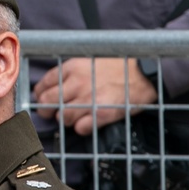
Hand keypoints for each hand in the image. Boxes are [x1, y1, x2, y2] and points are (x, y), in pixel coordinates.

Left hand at [33, 57, 157, 134]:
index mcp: (72, 68)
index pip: (42, 86)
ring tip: (78, 116)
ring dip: (67, 120)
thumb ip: (69, 74)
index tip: (46, 100)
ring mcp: (89, 98)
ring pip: (62, 118)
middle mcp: (77, 82)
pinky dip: (83, 128)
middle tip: (56, 112)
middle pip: (46, 103)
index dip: (41, 96)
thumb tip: (49, 89)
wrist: (146, 72)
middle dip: (48, 111)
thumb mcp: (88, 61)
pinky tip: (90, 122)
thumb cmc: (117, 67)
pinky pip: (81, 128)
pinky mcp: (103, 113)